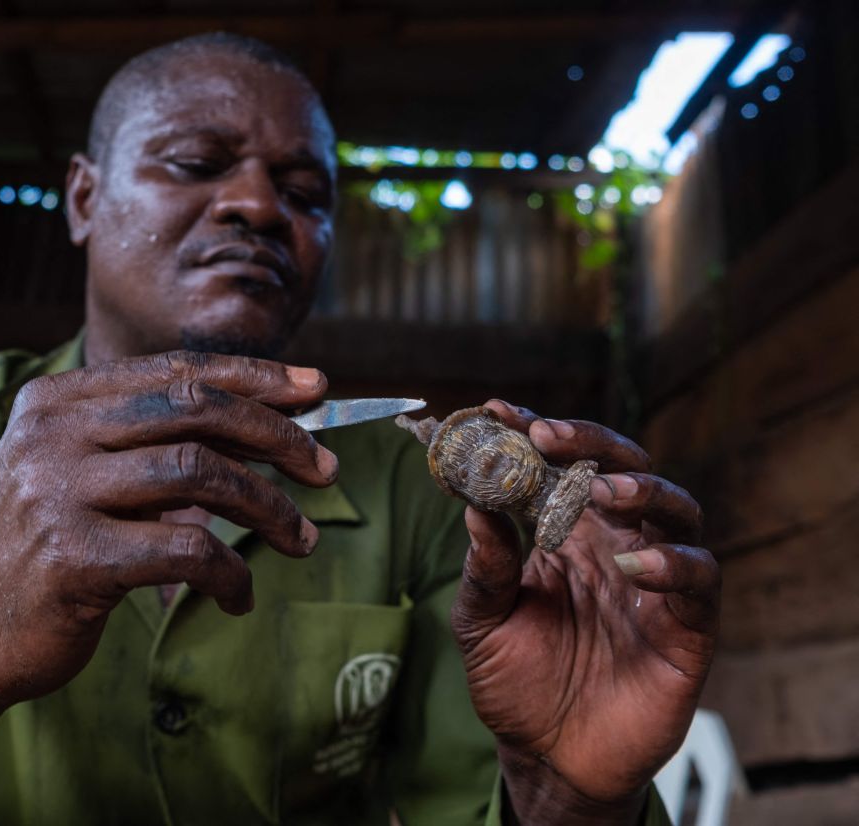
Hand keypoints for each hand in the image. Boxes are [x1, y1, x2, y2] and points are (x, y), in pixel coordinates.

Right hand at [0, 351, 336, 707]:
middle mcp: (49, 433)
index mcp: (54, 401)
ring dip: (268, 507)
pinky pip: (187, 549)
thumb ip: (155, 445)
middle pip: (194, 409)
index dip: (252, 377)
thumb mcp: (91, 479)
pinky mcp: (72, 558)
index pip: (173, 370)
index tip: (316, 390)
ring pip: (199, 473)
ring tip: (300, 539)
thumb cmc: (53, 551)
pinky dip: (230, 573)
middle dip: (276, 436)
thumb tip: (270, 424)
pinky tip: (239, 597)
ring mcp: (55, 493)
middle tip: (326, 469)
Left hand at [451, 400, 718, 823]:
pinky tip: (636, 567)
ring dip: (641, 489)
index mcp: (564, 534)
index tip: (497, 411)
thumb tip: (473, 502)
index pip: (556, 468)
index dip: (532, 434)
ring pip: (674, 509)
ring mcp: (655, 580)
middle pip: (621, 468)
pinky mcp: (688, 625)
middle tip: (546, 436)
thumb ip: (485, 567)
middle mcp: (614, 544)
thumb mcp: (482, 623)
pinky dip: (674, 565)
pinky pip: (700, 579)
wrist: (549, 756)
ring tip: (602, 491)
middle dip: (588, 442)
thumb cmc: (514, 680)